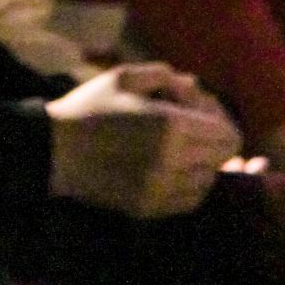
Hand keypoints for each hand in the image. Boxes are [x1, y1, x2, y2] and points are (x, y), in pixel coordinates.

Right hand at [46, 62, 241, 217]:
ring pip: (208, 181)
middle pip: (221, 158)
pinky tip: (168, 168)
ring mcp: (163, 190)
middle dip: (212, 140)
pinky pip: (190, 200)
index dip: (219, 119)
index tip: (199, 111)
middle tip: (190, 128)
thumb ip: (165, 76)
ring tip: (178, 149)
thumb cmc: (90, 106)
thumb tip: (195, 87)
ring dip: (201, 164)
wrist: (57, 150)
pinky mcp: (153, 209)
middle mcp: (173, 161)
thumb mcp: (124, 76)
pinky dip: (187, 184)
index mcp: (170, 125)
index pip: (227, 134)